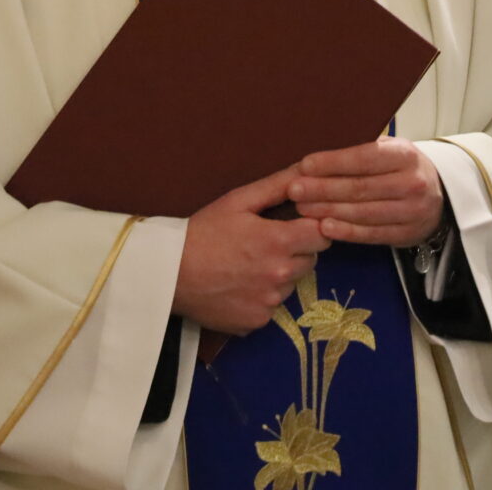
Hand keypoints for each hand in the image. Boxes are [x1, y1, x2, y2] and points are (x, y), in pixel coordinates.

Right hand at [174, 165, 328, 336]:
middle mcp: (279, 275)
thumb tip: (309, 170)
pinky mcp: (257, 322)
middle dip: (296, 251)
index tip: (296, 225)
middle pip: (310, 261)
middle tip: (265, 244)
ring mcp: (269, 302)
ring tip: (248, 265)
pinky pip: (272, 307)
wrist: (168, 273)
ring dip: (279, 275)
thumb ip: (278, 185)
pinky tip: (239, 286)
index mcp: (278, 241)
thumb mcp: (238, 201)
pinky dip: (261, 298)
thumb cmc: (203, 231)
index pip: (323, 235)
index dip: (311, 228)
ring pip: (291, 285)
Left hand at [288, 136, 444, 247]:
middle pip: (360, 188)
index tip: (305, 165)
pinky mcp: (406, 234)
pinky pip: (371, 234)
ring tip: (302, 208)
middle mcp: (412, 183)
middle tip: (294, 189)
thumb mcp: (390, 150)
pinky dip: (345, 232)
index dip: (333, 163)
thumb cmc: (401, 167)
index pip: (364, 158)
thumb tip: (318, 156)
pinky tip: (324, 227)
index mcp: (405, 155)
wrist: (439, 195)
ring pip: (363, 212)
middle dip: (323, 189)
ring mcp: (411, 211)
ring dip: (328, 211)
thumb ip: (361, 151)